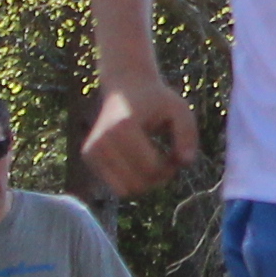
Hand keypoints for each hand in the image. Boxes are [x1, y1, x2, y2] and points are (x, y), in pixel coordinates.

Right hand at [81, 71, 198, 195]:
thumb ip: (187, 134)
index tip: (175, 154)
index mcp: (123, 127)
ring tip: (154, 162)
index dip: (170, 168)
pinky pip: (115, 186)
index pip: (150, 169)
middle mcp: (102, 140)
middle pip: (137, 185)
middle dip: (158, 179)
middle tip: (167, 160)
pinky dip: (130, 180)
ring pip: (125, 191)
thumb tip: (186, 162)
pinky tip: (138, 161)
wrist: (125, 85)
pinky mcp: (88, 156)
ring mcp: (91, 149)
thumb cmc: (156, 100)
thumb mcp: (179, 109)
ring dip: (145, 183)